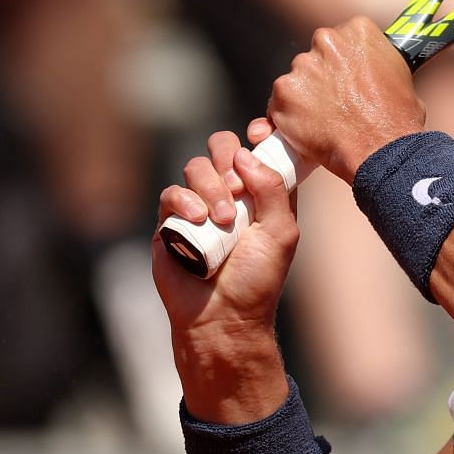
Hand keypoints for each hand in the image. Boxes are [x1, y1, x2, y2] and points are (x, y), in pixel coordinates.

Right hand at [152, 129, 295, 421]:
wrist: (222, 317)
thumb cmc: (257, 279)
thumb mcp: (281, 232)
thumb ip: (273, 188)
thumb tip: (245, 154)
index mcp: (260, 195)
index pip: (255, 150)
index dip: (256, 137)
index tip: (257, 136)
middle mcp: (230, 196)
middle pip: (222, 148)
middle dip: (227, 157)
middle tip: (237, 188)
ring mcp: (198, 206)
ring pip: (196, 167)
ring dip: (210, 186)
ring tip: (221, 220)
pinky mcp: (171, 222)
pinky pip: (172, 193)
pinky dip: (184, 200)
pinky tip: (197, 219)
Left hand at [267, 18, 424, 181]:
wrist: (380, 150)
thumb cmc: (396, 120)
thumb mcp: (401, 76)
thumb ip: (377, 63)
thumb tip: (371, 71)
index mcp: (358, 31)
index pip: (342, 38)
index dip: (345, 62)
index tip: (348, 78)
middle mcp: (326, 41)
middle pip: (317, 55)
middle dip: (323, 75)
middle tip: (337, 101)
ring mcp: (302, 67)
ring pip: (297, 79)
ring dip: (306, 96)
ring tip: (325, 120)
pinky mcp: (283, 93)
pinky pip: (279, 103)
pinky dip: (289, 116)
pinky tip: (308, 130)